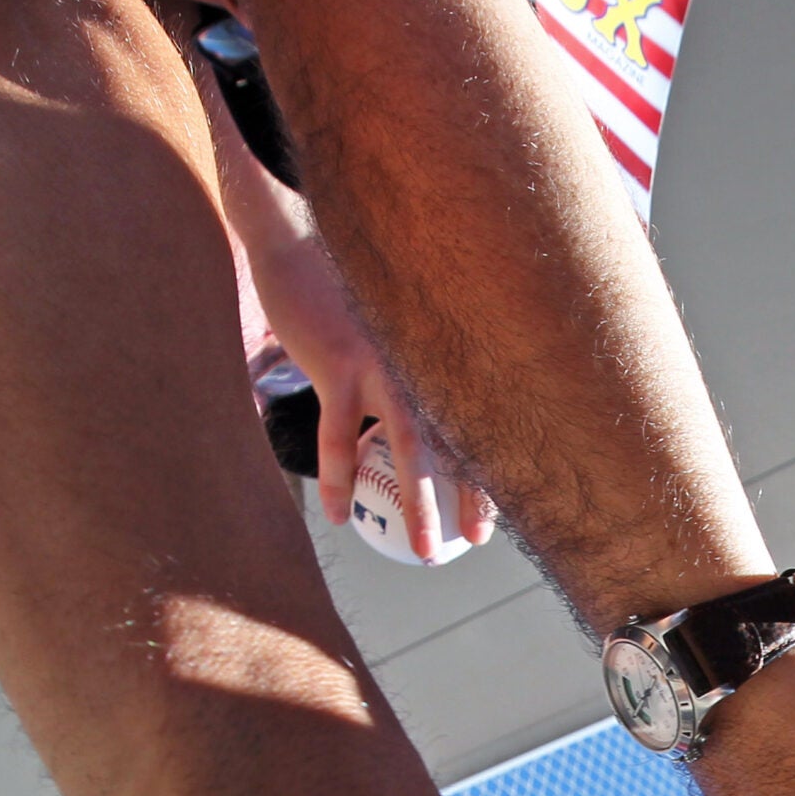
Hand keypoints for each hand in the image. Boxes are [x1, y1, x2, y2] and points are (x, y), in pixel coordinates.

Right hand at [246, 217, 496, 559]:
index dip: (495, 469)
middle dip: (474, 497)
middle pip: (459, 441)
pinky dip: (338, 479)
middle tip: (476, 540)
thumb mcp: (386, 331)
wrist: (295, 245)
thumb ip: (407, 368)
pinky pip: (338, 438)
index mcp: (438, 360)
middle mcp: (422, 365)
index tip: (499, 509)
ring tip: (422, 549)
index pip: (479, 422)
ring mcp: (383, 365)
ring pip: (408, 449)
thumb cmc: (341, 298)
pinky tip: (336, 514)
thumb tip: (417, 419)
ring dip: (416, 505)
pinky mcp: (338, 366)